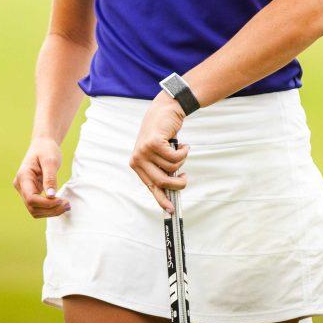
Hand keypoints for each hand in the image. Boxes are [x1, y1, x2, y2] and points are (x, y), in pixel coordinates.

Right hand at [12, 136, 71, 218]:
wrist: (42, 144)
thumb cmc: (46, 149)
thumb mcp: (50, 160)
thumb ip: (50, 178)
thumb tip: (51, 196)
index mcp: (23, 176)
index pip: (31, 198)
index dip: (46, 204)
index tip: (62, 200)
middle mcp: (20, 185)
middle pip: (32, 207)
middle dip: (50, 210)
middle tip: (68, 205)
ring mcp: (24, 190)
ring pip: (35, 210)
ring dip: (51, 212)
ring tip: (67, 206)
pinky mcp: (31, 192)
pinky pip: (38, 206)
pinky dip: (50, 208)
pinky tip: (61, 204)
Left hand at [129, 93, 189, 212]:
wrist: (164, 111)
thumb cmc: (163, 135)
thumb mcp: (158, 155)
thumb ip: (161, 170)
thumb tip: (171, 193)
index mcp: (137, 165)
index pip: (150, 186)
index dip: (161, 199)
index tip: (171, 211)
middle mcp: (138, 159)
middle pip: (162, 182)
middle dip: (177, 184)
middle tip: (185, 178)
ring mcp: (145, 151)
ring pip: (172, 168)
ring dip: (181, 161)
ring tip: (180, 150)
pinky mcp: (154, 143)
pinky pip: (175, 157)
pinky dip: (184, 152)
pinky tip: (183, 144)